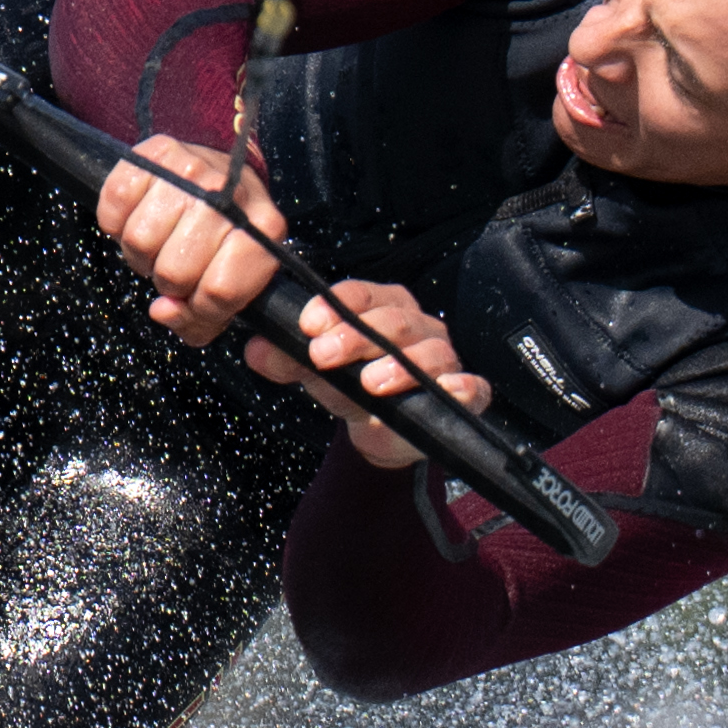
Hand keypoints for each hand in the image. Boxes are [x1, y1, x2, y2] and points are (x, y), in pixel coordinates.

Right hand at [93, 132, 297, 341]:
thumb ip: (202, 319)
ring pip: (140, 240)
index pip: (219, 291)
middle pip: (175, 271)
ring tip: (158, 242)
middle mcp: (228, 195)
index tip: (192, 302)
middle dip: (167, 281)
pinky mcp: (157, 151)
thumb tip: (163, 312)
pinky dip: (117, 220)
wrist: (222, 175)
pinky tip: (138, 217)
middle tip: (174, 263)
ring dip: (140, 252)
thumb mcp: (233, 283)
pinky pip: (116, 200)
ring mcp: (192, 169)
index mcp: (263, 231)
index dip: (197, 310)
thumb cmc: (226, 238)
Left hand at [265, 275, 494, 468]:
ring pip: (431, 350)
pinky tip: (445, 391)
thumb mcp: (315, 373)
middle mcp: (417, 326)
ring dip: (400, 365)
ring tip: (370, 383)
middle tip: (322, 356)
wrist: (382, 433)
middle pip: (394, 319)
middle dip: (357, 336)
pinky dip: (461, 386)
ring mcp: (444, 358)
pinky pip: (472, 386)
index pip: (361, 294)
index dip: (336, 305)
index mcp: (381, 308)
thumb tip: (254, 349)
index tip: (308, 324)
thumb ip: (285, 359)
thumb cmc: (352, 389)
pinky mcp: (465, 394)